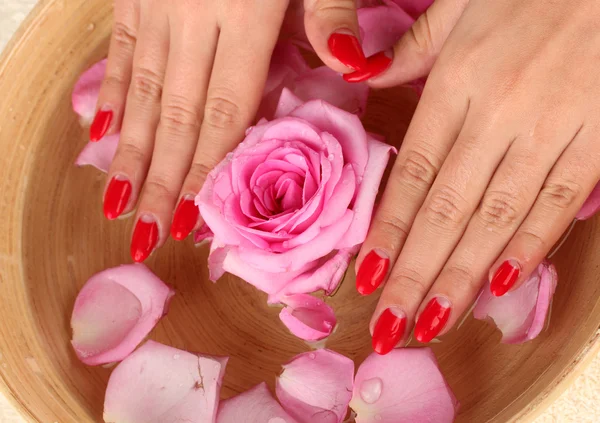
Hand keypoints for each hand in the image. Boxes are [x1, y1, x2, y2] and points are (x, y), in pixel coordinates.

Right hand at [93, 0, 372, 262]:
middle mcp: (191, 14)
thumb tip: (352, 65)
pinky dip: (110, 91)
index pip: (222, 112)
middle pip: (175, 115)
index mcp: (244, 11)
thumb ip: (330, 9)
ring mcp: (156, 0)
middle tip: (146, 235)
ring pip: (139, 90)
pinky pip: (118, 46)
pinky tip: (100, 128)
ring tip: (119, 202)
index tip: (190, 220)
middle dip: (160, 181)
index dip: (206, 169)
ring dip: (128, 151)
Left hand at [354, 0, 599, 353]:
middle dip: (415, 275)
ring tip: (433, 322)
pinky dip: (533, 244)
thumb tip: (359, 77)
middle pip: (446, 210)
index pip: (412, 176)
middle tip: (389, 325)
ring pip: (499, 217)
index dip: (387, 232)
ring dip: (463, 277)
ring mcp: (553, 125)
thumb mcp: (457, 5)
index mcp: (457, 82)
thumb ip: (409, 51)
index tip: (367, 278)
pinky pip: (563, 199)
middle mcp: (498, 111)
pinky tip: (503, 283)